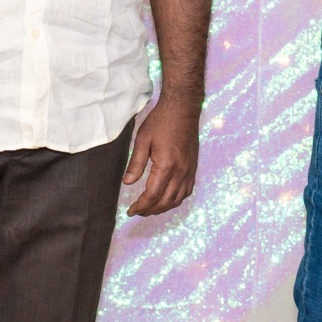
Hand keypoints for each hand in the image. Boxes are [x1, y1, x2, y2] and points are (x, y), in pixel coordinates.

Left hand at [123, 93, 200, 216]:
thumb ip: (135, 164)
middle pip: (165, 201)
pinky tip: (166, 199)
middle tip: (137, 212)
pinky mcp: (193, 167)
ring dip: (163, 208)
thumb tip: (127, 183)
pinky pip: (186, 191)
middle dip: (150, 210)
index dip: (141, 206)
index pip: (152, 195)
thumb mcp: (143, 140)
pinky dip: (175, 199)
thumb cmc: (161, 121)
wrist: (183, 109)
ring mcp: (189, 170)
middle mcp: (181, 171)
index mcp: (167, 165)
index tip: (131, 211)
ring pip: (177, 199)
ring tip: (149, 209)